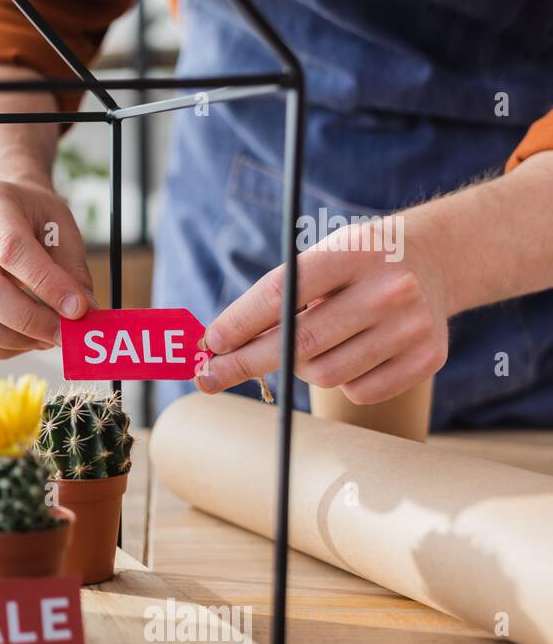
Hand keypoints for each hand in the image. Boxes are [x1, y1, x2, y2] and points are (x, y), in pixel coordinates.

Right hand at [0, 178, 93, 358]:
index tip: (78, 310)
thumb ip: (72, 271)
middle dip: (28, 320)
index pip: (10, 249)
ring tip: (45, 337)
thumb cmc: (32, 219)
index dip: (47, 285)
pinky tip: (23, 339)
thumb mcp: (61, 228)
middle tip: (63, 334)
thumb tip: (83, 315)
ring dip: (11, 339)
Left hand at [196, 218, 449, 404]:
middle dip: (244, 363)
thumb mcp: (321, 259)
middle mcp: (388, 289)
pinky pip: (358, 391)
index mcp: (354, 252)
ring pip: (324, 374)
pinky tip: (351, 353)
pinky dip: (341, 381)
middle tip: (208, 378)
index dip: (239, 323)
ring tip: (313, 344)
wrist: (435, 259)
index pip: (282, 294)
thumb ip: (276, 298)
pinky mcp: (428, 358)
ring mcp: (412, 326)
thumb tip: (218, 347)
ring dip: (301, 368)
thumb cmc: (355, 263)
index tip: (209, 344)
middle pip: (298, 344)